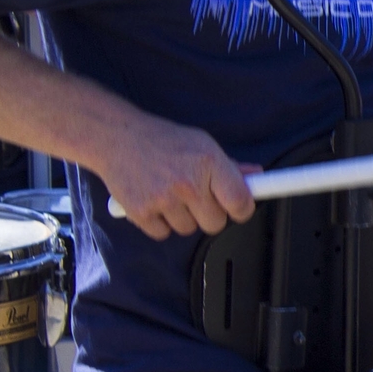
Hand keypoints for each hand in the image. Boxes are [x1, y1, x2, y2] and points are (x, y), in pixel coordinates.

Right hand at [92, 115, 256, 237]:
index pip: (240, 202)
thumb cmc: (163, 140)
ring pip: (189, 230)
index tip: (238, 208)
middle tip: (199, 198)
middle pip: (215, 223)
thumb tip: (256, 177)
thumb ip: (229, 165)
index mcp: (208, 162)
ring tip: (172, 194)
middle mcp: (188, 183)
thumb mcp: (202, 143)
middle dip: (211, 214)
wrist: (117, 138)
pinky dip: (160, 223)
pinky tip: (155, 202)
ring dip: (184, 218)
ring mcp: (163, 199)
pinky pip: (163, 234)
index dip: (243, 209)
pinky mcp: (140, 212)